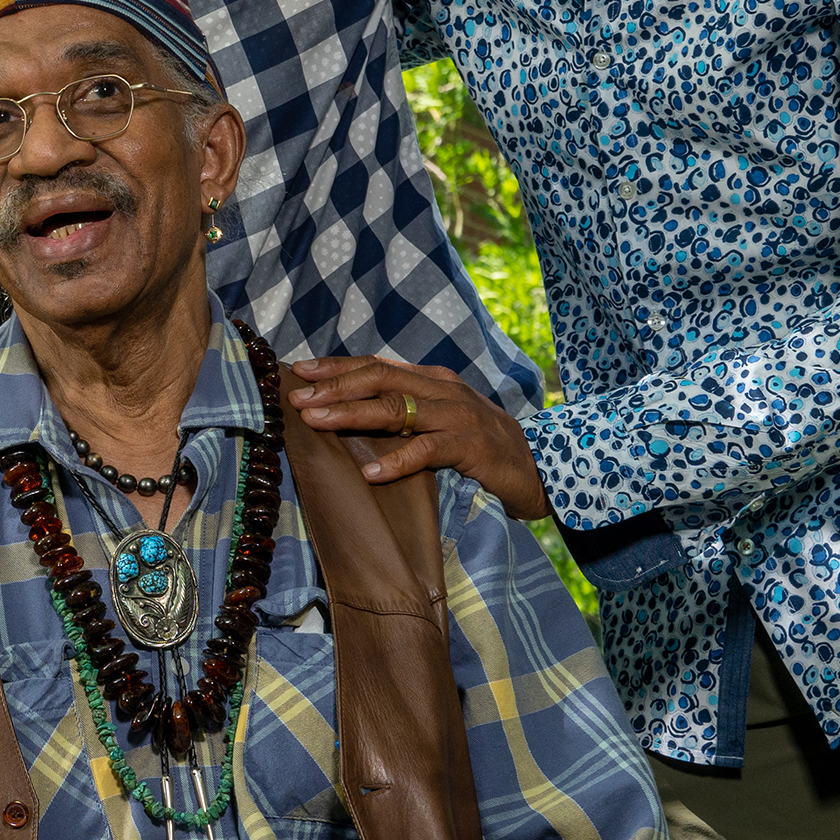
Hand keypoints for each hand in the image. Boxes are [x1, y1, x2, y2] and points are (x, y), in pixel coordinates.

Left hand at [287, 354, 552, 520]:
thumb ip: (405, 413)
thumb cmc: (481, 448)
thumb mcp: (439, 422)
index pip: (376, 366)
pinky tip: (372, 473)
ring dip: (352, 414)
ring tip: (318, 423)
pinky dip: (398, 461)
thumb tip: (350, 414)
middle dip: (334, 387)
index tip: (299, 371)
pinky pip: (428, 451)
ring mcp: (458, 416)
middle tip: (297, 399)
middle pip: (380, 379)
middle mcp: (443, 390)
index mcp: (432, 380)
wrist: (541, 468)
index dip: (336, 367)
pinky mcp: (471, 446)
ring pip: (396, 409)